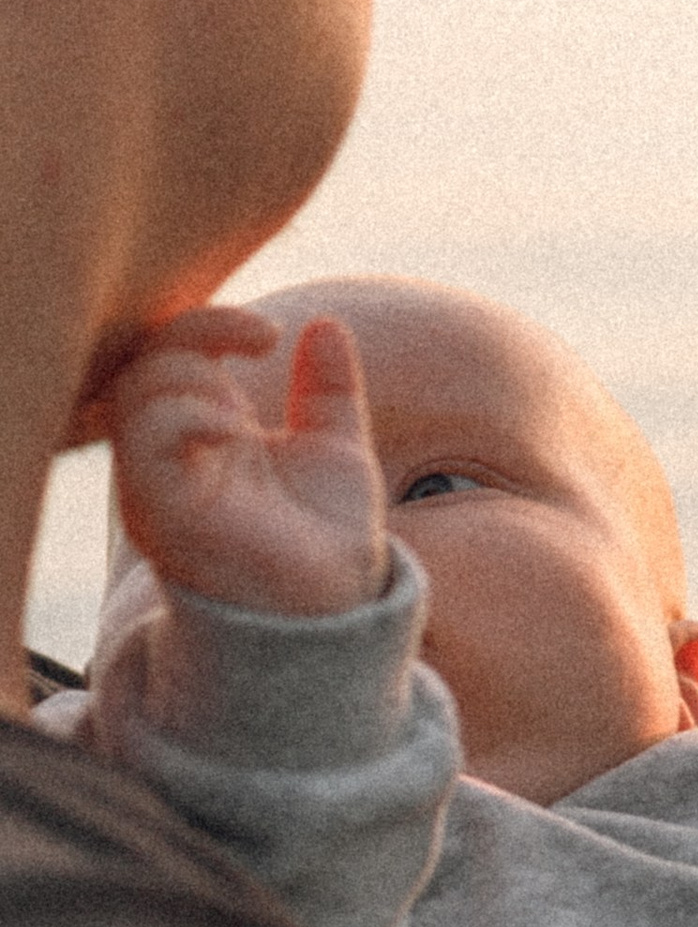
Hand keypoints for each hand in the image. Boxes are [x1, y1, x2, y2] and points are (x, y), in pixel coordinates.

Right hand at [108, 309, 386, 618]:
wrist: (338, 601)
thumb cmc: (329, 536)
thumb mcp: (336, 446)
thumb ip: (328, 389)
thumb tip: (327, 325)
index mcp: (206, 434)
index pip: (172, 356)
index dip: (210, 325)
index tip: (270, 331)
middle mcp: (172, 456)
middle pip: (142, 365)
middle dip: (198, 331)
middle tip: (261, 337)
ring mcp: (160, 483)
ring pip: (131, 395)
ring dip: (191, 376)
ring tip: (245, 408)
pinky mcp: (161, 511)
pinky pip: (143, 443)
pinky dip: (186, 416)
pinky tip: (233, 430)